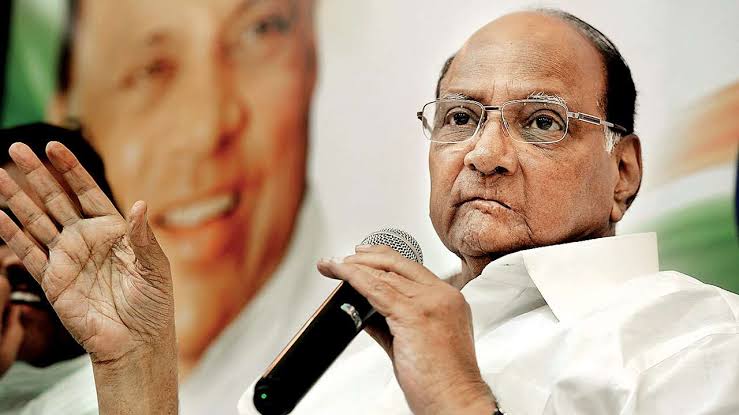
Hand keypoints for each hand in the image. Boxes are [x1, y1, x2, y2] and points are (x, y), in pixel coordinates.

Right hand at [0, 141, 172, 364]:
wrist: (137, 341)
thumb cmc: (152, 303)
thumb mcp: (154, 267)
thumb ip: (143, 236)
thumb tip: (140, 204)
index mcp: (113, 230)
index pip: (87, 192)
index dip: (70, 169)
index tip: (54, 145)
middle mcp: (85, 239)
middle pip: (55, 200)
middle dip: (36, 174)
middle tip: (16, 147)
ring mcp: (66, 259)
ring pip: (36, 222)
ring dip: (16, 199)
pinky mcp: (53, 281)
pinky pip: (28, 254)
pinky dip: (11, 235)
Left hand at [317, 245, 495, 414]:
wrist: (457, 403)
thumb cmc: (443, 382)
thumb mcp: (417, 343)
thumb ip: (392, 324)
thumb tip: (366, 312)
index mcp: (449, 300)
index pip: (412, 269)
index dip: (384, 258)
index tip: (363, 256)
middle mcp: (443, 296)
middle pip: (398, 264)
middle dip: (365, 257)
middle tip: (341, 259)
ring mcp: (430, 303)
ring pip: (385, 274)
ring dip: (353, 266)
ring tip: (332, 266)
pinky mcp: (414, 315)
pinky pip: (377, 288)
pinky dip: (354, 277)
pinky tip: (341, 273)